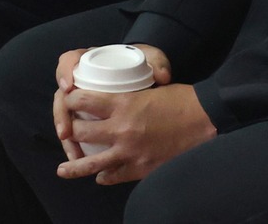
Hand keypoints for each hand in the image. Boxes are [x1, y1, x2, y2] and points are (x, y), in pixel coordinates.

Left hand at [51, 48, 212, 184]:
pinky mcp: (141, 168)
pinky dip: (105, 176)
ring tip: (62, 169)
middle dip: (70, 129)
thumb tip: (112, 103)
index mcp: (123, 103)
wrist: (206, 120)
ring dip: (74, 165)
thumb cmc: (181, 100)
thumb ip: (127, 99)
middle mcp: (121, 128)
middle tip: (67, 130)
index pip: (83, 100)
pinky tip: (100, 177)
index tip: (68, 100)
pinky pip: (114, 176)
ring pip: (91, 161)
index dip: (70, 99)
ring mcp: (129, 151)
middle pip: (81, 131)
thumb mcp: (149, 89)